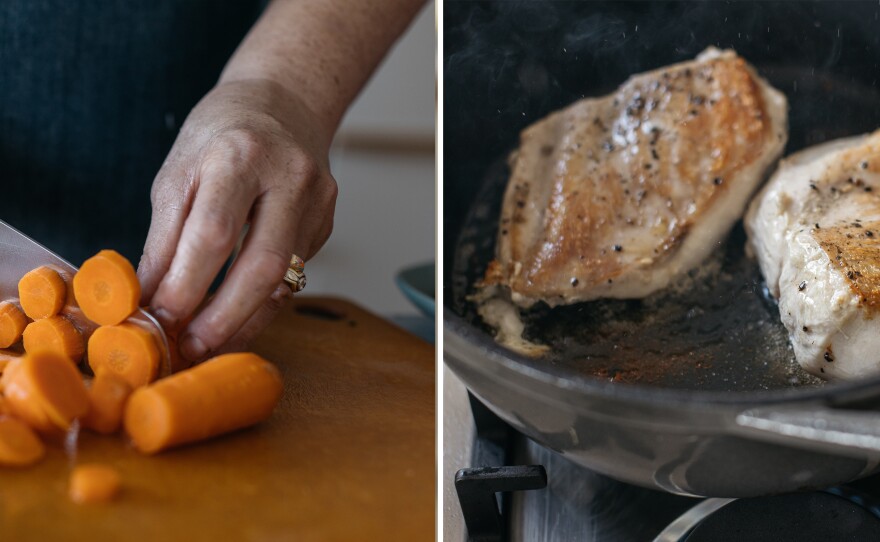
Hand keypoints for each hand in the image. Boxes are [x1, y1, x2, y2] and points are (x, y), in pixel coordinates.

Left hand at [137, 78, 337, 364]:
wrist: (285, 104)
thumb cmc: (223, 134)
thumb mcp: (180, 172)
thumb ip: (165, 237)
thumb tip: (148, 298)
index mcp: (242, 155)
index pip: (214, 233)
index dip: (186, 285)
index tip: (159, 319)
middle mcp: (290, 177)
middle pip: (262, 265)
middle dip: (223, 318)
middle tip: (191, 348)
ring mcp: (318, 202)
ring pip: (284, 280)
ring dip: (244, 320)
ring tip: (208, 343)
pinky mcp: (328, 223)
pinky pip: (293, 275)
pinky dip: (261, 301)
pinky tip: (236, 315)